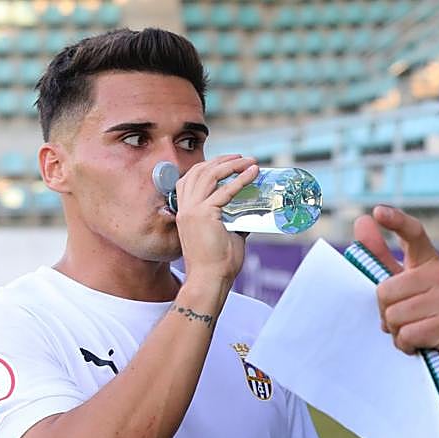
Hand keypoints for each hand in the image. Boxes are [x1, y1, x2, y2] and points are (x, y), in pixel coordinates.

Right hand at [174, 154, 255, 293]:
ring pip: (209, 175)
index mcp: (185, 211)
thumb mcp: (227, 235)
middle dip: (222, 160)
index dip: (210, 167)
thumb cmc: (218, 263)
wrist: (209, 280)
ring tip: (249, 161)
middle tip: (241, 157)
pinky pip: (224, 191)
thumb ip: (235, 221)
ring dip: (231, 165)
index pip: (192, 179)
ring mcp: (192, 210)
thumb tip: (252, 212)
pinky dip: (240, 180)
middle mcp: (185, 207)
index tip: (228, 163)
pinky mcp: (203, 215)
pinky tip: (252, 173)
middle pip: (200, 172)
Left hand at [355, 205, 438, 380]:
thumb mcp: (403, 287)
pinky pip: (406, 335)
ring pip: (393, 316)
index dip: (396, 221)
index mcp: (429, 263)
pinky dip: (406, 345)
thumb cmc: (425, 316)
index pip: (413, 234)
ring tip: (415, 332)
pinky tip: (420, 345)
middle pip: (384, 291)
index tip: (377, 212)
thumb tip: (361, 221)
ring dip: (397, 332)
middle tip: (406, 320)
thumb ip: (381, 256)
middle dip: (386, 313)